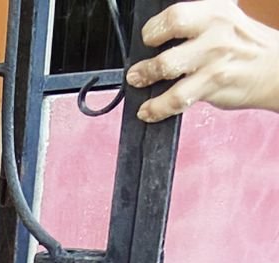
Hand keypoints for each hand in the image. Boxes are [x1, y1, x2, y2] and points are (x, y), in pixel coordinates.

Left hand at [128, 2, 278, 120]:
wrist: (275, 70)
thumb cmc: (246, 48)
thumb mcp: (225, 21)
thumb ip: (198, 24)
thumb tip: (163, 33)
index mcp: (215, 10)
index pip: (175, 14)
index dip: (154, 27)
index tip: (148, 38)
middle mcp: (214, 30)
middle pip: (168, 34)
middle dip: (147, 49)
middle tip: (138, 67)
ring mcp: (213, 58)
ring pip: (167, 67)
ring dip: (147, 76)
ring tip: (139, 81)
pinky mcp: (212, 84)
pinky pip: (176, 99)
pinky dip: (157, 108)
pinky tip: (149, 110)